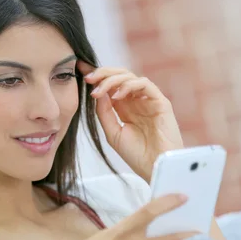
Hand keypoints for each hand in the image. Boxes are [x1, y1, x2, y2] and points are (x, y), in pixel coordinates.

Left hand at [78, 62, 183, 181]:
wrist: (155, 169)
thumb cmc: (137, 155)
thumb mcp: (113, 133)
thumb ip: (104, 112)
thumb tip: (96, 92)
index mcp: (125, 107)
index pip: (110, 85)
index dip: (97, 76)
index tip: (80, 70)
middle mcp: (136, 100)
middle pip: (120, 75)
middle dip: (102, 73)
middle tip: (88, 78)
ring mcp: (148, 100)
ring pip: (130, 76)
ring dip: (112, 80)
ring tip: (98, 91)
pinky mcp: (160, 102)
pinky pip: (145, 84)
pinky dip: (129, 85)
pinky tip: (117, 96)